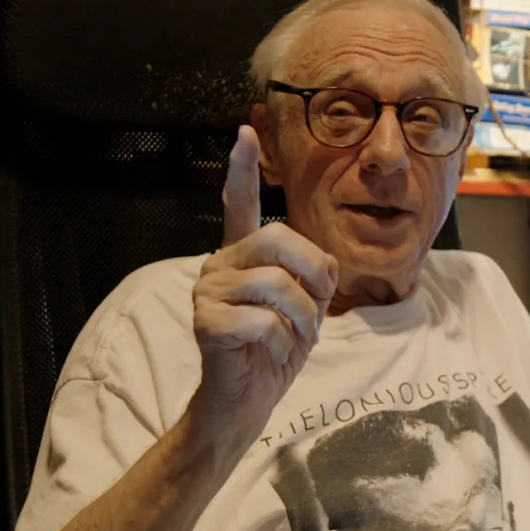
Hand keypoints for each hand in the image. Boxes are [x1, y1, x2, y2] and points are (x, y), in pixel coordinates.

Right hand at [190, 125, 337, 431]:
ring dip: (302, 319)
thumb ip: (314, 277)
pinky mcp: (206, 322)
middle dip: (311, 274)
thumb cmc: (275, 351)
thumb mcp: (307, 309)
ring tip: (295, 339)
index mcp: (242, 256)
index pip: (239, 204)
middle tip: (318, 307)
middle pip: (277, 239)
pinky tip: (272, 353)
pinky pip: (263, 320)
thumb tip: (324, 261)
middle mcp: (219, 264)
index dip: (242, 168)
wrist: (247, 400)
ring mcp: (208, 291)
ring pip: (276, 284)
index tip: (245, 130)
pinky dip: (282, 342)